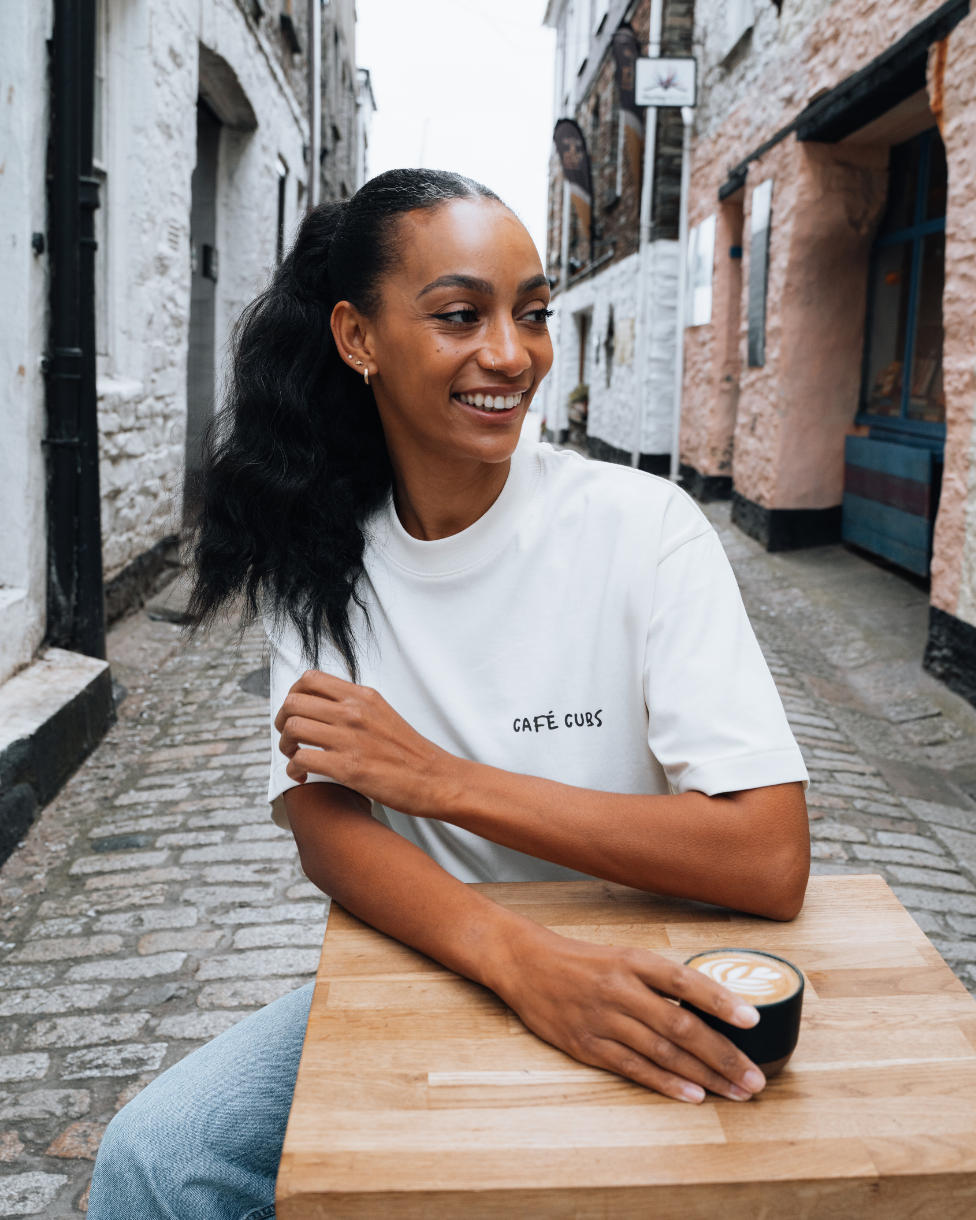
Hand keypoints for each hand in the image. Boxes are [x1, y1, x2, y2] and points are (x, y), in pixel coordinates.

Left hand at [274, 670, 452, 813]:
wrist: (435, 779)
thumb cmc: (409, 752)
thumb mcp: (382, 713)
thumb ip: (354, 705)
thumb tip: (324, 705)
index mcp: (362, 696)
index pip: (308, 679)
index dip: (292, 695)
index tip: (296, 713)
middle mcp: (353, 712)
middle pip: (293, 702)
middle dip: (282, 721)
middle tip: (290, 738)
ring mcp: (350, 738)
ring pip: (293, 728)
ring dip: (285, 746)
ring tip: (296, 757)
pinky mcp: (348, 768)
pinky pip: (301, 759)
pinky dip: (293, 769)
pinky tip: (303, 776)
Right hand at [490, 921, 765, 1102]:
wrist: (524, 963)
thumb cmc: (580, 961)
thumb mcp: (621, 956)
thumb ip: (657, 981)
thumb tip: (707, 1007)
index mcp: (632, 960)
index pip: (683, 981)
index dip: (720, 1000)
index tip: (752, 1019)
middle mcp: (620, 989)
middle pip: (680, 1026)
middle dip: (723, 1054)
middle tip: (755, 1077)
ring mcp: (602, 1019)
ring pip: (663, 1052)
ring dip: (704, 1076)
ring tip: (735, 1091)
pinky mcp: (585, 1045)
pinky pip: (633, 1068)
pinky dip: (666, 1084)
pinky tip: (693, 1094)